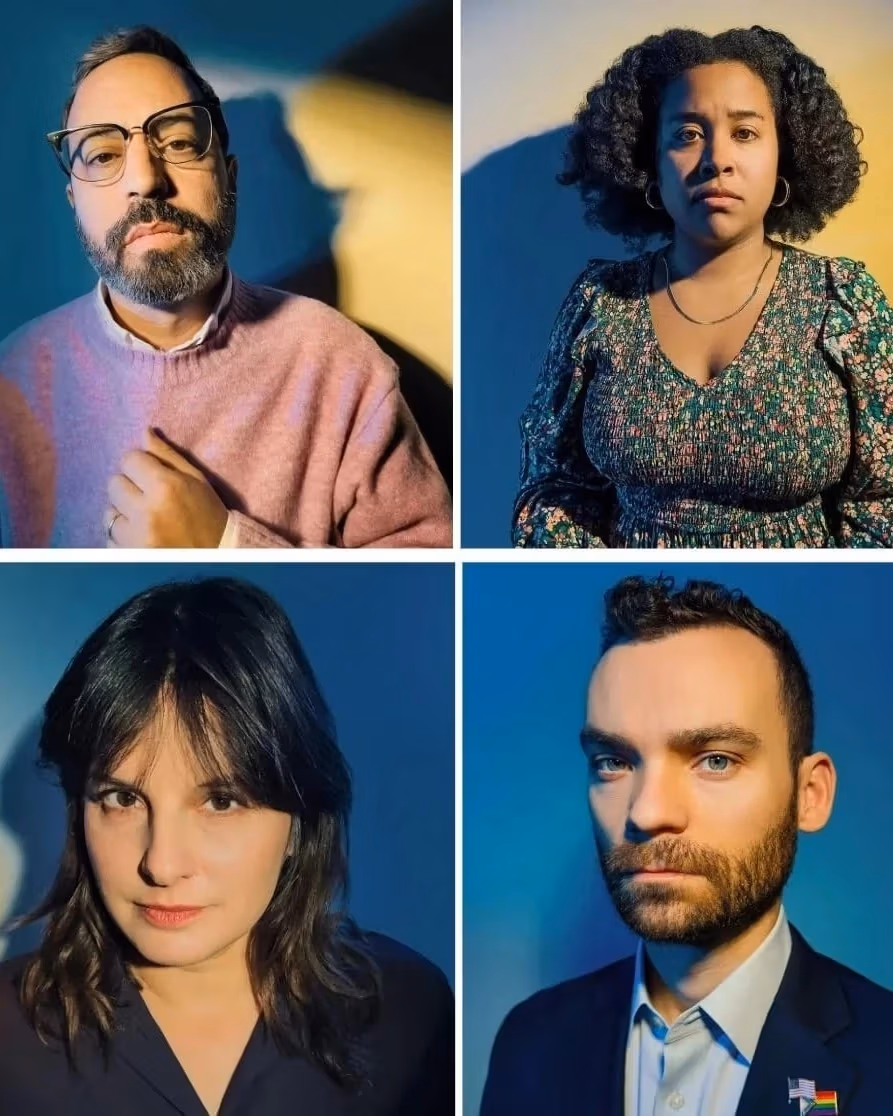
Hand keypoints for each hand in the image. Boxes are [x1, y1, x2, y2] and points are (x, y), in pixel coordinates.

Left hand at [105, 429, 228, 547]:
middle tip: (150, 499)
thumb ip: (167, 456)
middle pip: (114, 484)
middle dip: (130, 488)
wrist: (217, 557)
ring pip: (109, 513)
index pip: (129, 459)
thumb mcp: (196, 480)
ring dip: (125, 515)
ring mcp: (136, 537)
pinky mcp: (129, 556)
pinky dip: (123, 537)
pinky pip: (110, 538)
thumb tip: (144, 432)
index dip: (140, 465)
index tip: (152, 476)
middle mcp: (147, 511)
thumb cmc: (208, 514)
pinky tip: (144, 538)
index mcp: (166, 487)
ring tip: (148, 522)